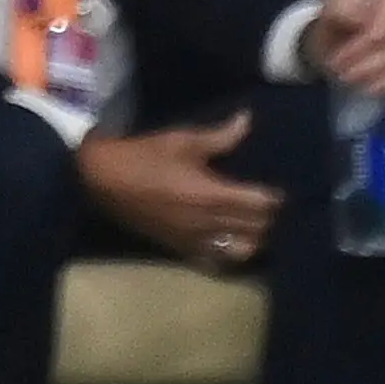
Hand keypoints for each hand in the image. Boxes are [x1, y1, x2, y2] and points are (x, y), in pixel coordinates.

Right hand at [74, 114, 280, 271]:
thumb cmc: (143, 156)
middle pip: (258, 229)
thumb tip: (248, 121)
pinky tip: (232, 243)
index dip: (276, 198)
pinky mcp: (183, 250)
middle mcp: (211, 224)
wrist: (103, 181)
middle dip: (270, 217)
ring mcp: (197, 241)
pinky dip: (231, 255)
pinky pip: (218, 262)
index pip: (262, 204)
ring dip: (255, 238)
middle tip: (272, 204)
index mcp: (214, 195)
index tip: (281, 188)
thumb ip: (220, 136)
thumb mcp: (181, 140)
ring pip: (244, 250)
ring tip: (255, 224)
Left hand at [302, 0, 384, 94]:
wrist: (348, 26)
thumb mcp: (331, 10)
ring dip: (378, 72)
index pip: (380, 23)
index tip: (334, 62)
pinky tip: (372, 87)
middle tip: (344, 76)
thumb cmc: (339, 17)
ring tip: (353, 81)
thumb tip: (366, 29)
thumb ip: (345, 13)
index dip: (357, 48)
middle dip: (368, 62)